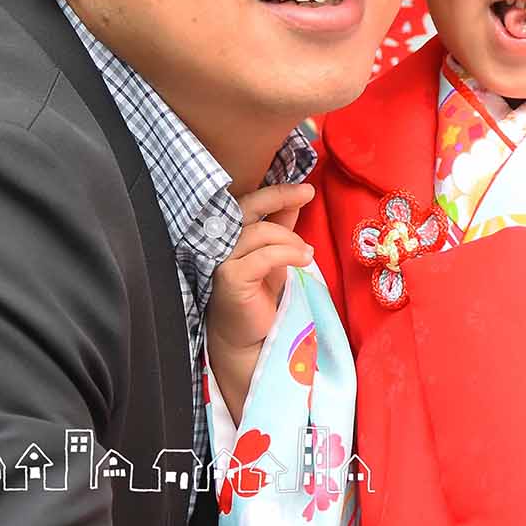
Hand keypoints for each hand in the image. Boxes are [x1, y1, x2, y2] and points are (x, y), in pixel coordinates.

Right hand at [206, 183, 314, 421]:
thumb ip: (282, 226)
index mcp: (229, 234)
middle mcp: (218, 243)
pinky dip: (287, 253)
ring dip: (289, 238)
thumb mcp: (275, 254)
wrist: (247, 337)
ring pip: (259, 233)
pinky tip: (304, 259)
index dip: (276, 192)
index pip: (249, 203)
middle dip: (279, 196)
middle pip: (247, 208)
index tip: (305, 188)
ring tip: (307, 252)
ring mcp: (220, 260)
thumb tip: (299, 197)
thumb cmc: (258, 295)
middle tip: (307, 193)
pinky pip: (263, 256)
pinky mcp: (228, 278)